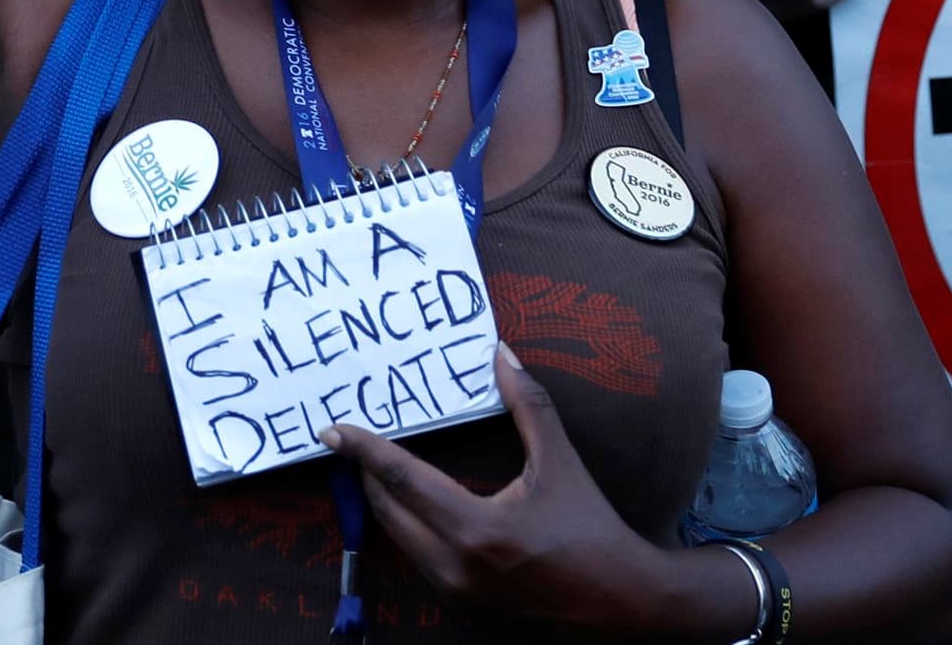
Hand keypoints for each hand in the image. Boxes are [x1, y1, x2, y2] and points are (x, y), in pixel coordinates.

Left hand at [326, 345, 741, 629]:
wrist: (618, 596)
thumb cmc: (590, 525)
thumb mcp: (560, 460)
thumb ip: (527, 404)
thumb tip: (502, 353)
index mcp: (476, 527)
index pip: (404, 480)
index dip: (366, 451)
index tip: (333, 430)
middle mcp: (456, 564)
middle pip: (389, 510)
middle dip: (366, 473)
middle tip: (349, 440)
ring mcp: (456, 587)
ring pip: (399, 537)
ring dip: (383, 499)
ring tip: (373, 463)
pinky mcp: (462, 597)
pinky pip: (417, 554)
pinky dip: (405, 523)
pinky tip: (408, 499)